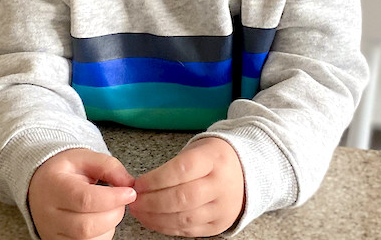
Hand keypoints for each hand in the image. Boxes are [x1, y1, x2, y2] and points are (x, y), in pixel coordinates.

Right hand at [28, 148, 136, 239]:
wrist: (41, 186)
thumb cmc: (64, 173)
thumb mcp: (84, 158)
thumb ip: (108, 166)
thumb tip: (128, 183)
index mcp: (53, 187)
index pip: (84, 199)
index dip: (112, 198)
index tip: (130, 192)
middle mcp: (49, 215)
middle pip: (86, 226)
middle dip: (114, 214)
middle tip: (120, 200)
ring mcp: (53, 233)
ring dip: (109, 226)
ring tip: (108, 209)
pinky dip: (101, 236)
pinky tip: (100, 221)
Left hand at [130, 137, 244, 236]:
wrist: (246, 172)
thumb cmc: (212, 160)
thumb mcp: (197, 150)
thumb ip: (171, 167)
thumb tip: (139, 186)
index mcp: (214, 159)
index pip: (181, 170)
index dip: (155, 179)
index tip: (138, 184)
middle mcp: (221, 185)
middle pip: (182, 198)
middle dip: (151, 202)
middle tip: (133, 201)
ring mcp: (222, 207)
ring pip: (184, 218)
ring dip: (155, 218)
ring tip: (139, 211)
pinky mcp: (219, 224)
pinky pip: (189, 231)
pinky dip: (166, 227)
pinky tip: (153, 220)